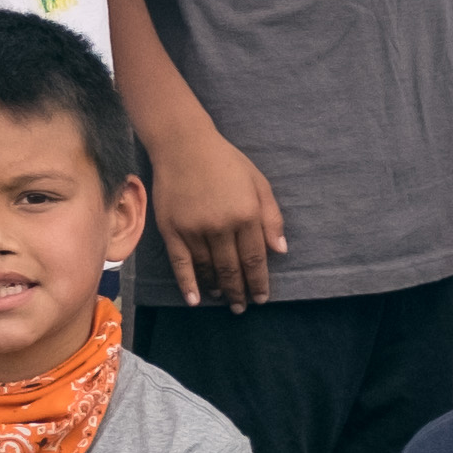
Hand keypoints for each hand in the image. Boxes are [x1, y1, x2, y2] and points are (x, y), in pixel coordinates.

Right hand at [152, 121, 287, 311]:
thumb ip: (271, 217)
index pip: (255, 260)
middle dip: (239, 292)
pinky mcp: (171, 229)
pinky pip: (181, 263)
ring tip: (222, 298)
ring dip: (217, 287)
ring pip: (208, 269)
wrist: (184, 145)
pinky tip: (194, 299)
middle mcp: (221, 226)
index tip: (261, 298)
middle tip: (241, 307)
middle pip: (232, 269)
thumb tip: (280, 250)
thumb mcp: (258, 183)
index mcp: (246, 215)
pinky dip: (188, 284)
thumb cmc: (226, 162)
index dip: (259, 283)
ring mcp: (194, 229)